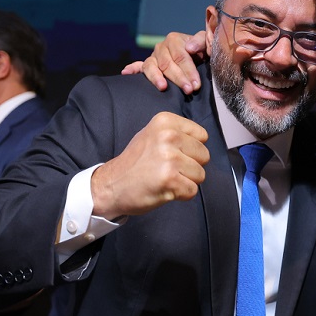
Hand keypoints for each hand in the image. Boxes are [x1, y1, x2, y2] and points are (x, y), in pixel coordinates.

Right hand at [91, 112, 209, 220]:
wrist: (111, 185)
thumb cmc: (135, 162)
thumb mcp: (153, 134)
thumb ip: (178, 133)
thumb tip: (203, 142)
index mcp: (165, 121)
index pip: (202, 136)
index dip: (191, 149)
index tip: (171, 153)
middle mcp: (168, 136)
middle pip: (204, 155)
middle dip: (190, 165)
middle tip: (166, 168)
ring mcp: (169, 158)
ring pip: (201, 174)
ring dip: (186, 181)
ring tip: (164, 178)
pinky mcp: (170, 180)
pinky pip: (193, 190)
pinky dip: (181, 194)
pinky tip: (164, 188)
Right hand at [122, 31, 207, 94]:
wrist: (198, 54)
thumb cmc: (202, 50)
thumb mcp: (205, 42)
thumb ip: (200, 41)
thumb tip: (189, 48)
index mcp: (174, 39)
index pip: (180, 57)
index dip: (189, 71)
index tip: (196, 84)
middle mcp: (161, 47)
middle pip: (167, 64)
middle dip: (178, 78)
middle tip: (188, 90)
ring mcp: (153, 57)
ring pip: (151, 67)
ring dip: (156, 78)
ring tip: (163, 87)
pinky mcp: (148, 65)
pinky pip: (138, 67)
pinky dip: (132, 69)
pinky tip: (126, 73)